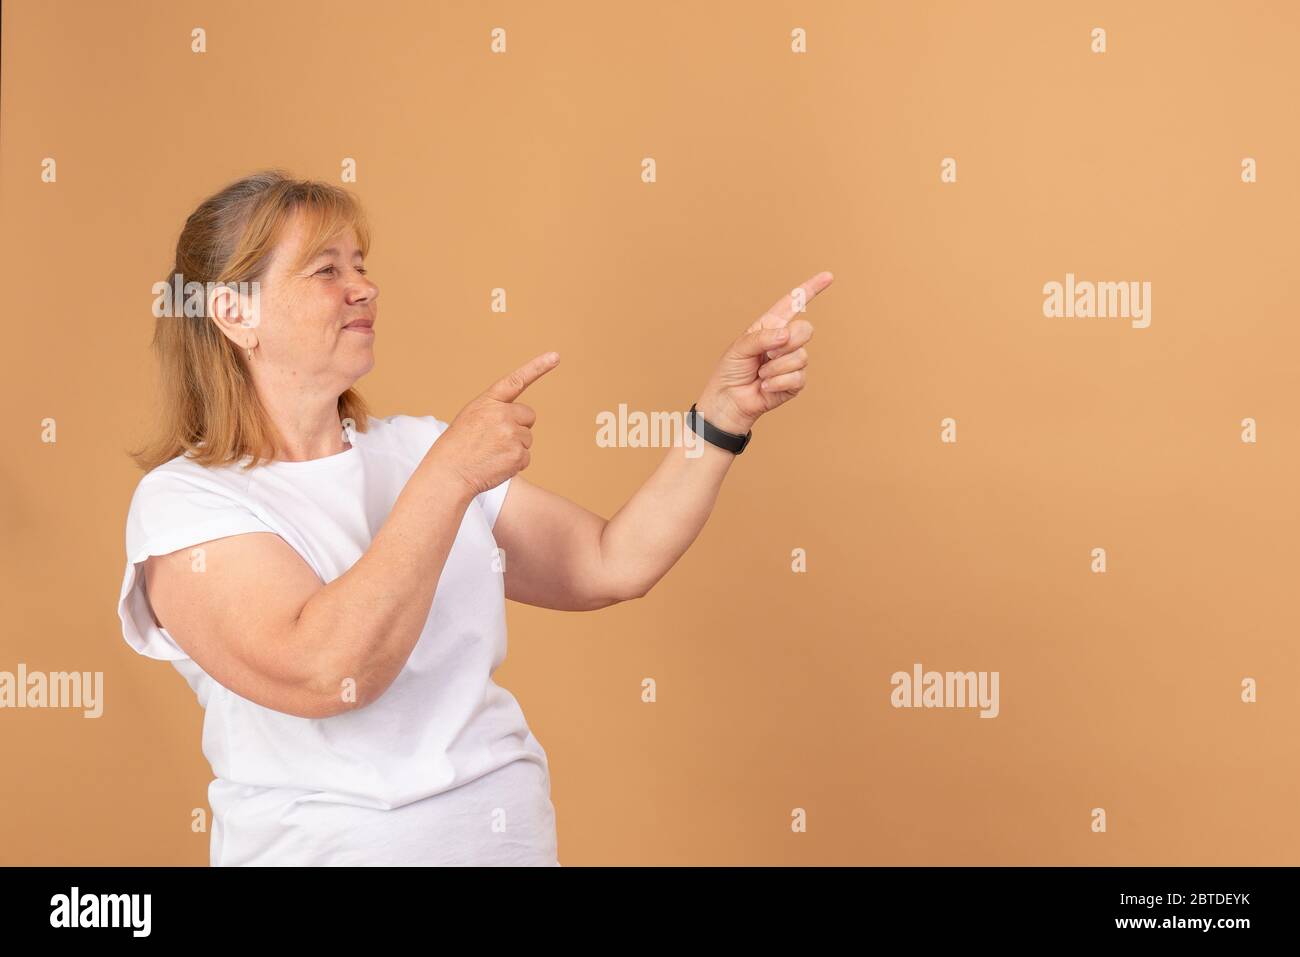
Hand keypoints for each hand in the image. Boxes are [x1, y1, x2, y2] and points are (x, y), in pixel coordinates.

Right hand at [429, 351, 559, 496]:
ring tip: (491, 453)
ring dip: (515, 447)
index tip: (555, 356)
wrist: (449, 472)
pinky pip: (526, 457)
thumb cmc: (457, 447)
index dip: (538, 367)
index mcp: (488, 402)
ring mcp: (511, 434)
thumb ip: (494, 411)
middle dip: (519, 426)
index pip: (516, 381)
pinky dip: (515, 463)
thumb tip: (521, 420)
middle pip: (528, 416)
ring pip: (527, 438)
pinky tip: (496, 464)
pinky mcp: (518, 454)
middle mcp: (501, 414)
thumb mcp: (471, 417)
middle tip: (496, 439)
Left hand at [695, 271, 831, 434]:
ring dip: (776, 367)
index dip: (810, 289)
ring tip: (761, 374)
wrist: (728, 400)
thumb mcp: (740, 347)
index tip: (828, 276)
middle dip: (787, 342)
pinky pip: (797, 377)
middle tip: (767, 355)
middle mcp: (785, 341)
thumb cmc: (731, 371)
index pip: (793, 303)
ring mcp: (792, 362)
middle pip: (805, 330)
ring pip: (801, 356)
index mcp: (771, 326)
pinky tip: (765, 386)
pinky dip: (778, 382)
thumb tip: (786, 335)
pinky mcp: (795, 383)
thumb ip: (763, 337)